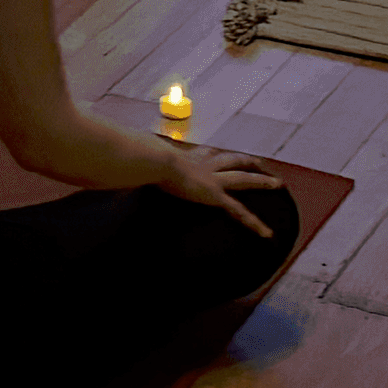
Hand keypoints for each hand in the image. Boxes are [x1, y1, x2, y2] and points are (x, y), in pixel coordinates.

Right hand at [137, 137, 285, 231]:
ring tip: (278, 183)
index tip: (217, 153)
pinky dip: (254, 223)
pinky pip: (239, 212)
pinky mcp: (215, 196)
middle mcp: (204, 163)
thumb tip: (108, 163)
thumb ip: (130, 162)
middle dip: (247, 160)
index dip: (213, 154)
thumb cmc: (143, 158)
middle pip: (231, 159)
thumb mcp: (138, 160)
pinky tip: (268, 234)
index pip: (205, 153)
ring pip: (243, 178)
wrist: (153, 160)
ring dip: (261, 180)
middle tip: (259, 162)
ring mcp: (213, 178)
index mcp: (187, 156)